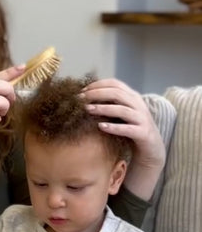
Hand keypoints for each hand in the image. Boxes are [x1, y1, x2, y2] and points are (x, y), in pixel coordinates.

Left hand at [80, 78, 164, 199]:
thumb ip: (110, 103)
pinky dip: (114, 127)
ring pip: (122, 110)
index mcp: (133, 96)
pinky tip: (101, 126)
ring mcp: (142, 119)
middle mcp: (138, 105)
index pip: (115, 83)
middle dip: (97, 94)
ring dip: (103, 108)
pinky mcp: (143, 133)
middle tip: (80, 99)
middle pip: (117, 93)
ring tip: (88, 110)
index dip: (98, 84)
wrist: (151, 148)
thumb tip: (86, 97)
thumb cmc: (131, 128)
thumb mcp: (121, 113)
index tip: (82, 90)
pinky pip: (127, 129)